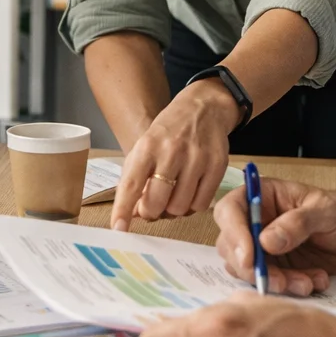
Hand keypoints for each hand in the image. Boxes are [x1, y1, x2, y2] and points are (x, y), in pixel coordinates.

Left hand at [112, 79, 236, 231]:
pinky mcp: (217, 165)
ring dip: (173, 210)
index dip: (123, 209)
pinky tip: (189, 193)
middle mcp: (172, 151)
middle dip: (151, 212)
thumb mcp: (145, 147)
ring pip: (180, 208)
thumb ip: (135, 179)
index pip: (131, 184)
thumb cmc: (169, 132)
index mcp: (148, 146)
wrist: (205, 108)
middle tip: (152, 207)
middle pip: (157, 203)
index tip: (118, 228)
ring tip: (172, 196)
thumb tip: (131, 214)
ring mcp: (197, 158)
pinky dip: (192, 206)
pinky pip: (201, 204)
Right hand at [214, 177, 335, 295]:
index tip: (250, 258)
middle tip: (279, 281)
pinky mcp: (272, 268)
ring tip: (307, 282)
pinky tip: (315, 280)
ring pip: (247, 270)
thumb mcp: (325, 210)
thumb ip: (298, 222)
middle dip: (253, 268)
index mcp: (261, 196)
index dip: (234, 234)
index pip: (230, 210)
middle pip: (231, 246)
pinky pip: (269, 284)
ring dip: (275, 281)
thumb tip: (266, 240)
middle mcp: (254, 221)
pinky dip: (291, 288)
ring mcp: (260, 247)